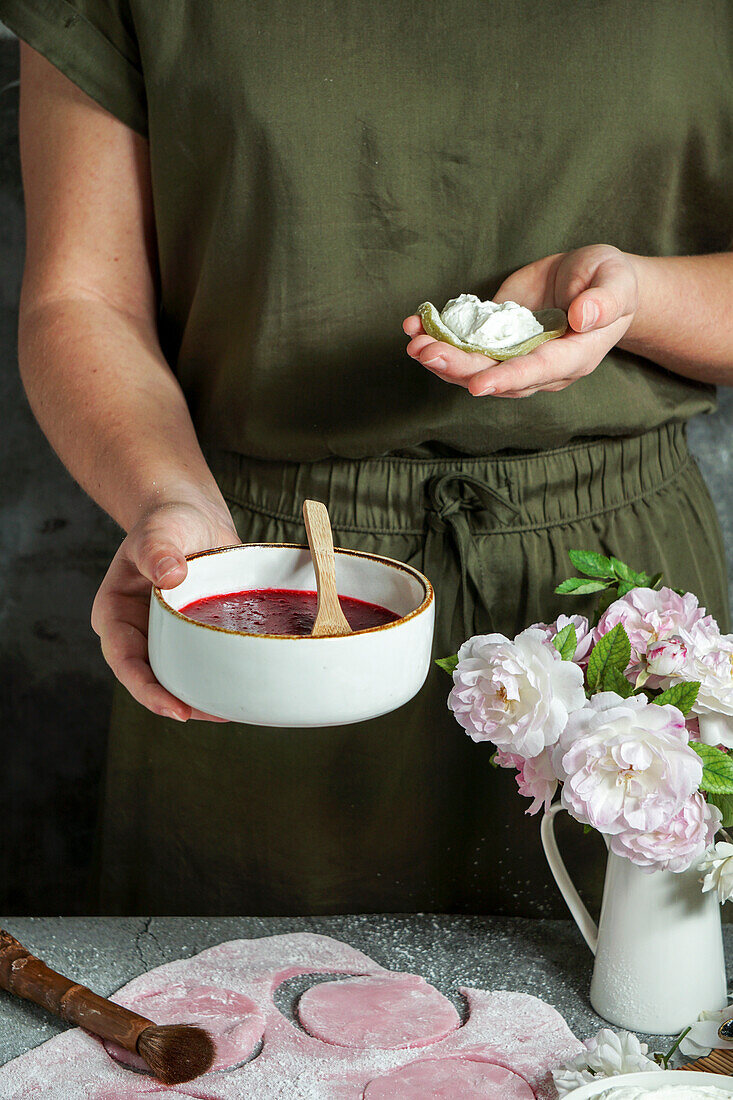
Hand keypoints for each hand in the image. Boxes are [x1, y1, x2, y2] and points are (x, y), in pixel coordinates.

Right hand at [91, 496, 240, 720]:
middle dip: (179, 703)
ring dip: (201, 696)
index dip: (148, 690)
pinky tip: (243, 687)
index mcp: (115, 614)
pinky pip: (202, 663)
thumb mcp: (160, 530)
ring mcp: (165, 638)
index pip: (125, 661)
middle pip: (152, 679)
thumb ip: (158, 549)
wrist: (192, 517)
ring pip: (178, 677)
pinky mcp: (192, 636)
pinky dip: (218, 676)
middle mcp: (137, 633)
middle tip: (215, 713)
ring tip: (233, 708)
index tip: (176, 709)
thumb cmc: (169, 520)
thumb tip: (170, 576)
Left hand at [403, 244, 638, 397]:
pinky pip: (466, 345)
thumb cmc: (611, 280)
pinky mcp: (497, 339)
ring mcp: (515, 355)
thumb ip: (605, 300)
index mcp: (573, 357)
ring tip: (414, 343)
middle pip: (497, 376)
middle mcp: (539, 365)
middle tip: (426, 353)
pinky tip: (414, 326)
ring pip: (475, 367)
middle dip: (460, 368)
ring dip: (442, 358)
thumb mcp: (616, 281)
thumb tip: (585, 316)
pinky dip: (439, 338)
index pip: (537, 372)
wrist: (592, 280)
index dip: (508, 379)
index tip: (478, 385)